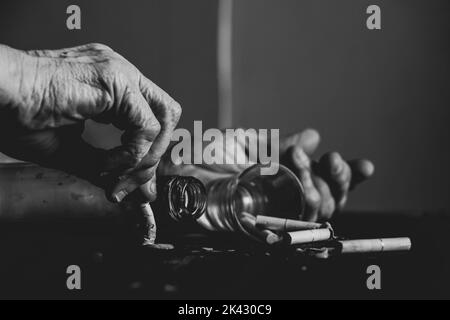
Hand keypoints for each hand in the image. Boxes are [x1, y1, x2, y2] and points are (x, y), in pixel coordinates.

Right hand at [0, 43, 180, 201]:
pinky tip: (105, 162)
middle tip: (130, 181)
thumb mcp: (71, 151)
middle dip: (153, 156)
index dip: (147, 154)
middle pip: (168, 116)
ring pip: (164, 119)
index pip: (152, 118)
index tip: (128, 183)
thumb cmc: (19, 116)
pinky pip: (145, 126)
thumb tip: (136, 191)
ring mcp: (119, 73)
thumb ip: (107, 168)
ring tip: (115, 174)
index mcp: (111, 85)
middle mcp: (120, 74)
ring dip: (145, 157)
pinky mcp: (114, 80)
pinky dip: (131, 154)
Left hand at [160, 128, 373, 221]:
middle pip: (331, 198)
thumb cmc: (205, 156)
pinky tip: (309, 194)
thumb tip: (313, 135)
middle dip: (337, 179)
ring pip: (318, 213)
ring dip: (323, 191)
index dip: (349, 176)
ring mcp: (274, 213)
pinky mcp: (261, 228)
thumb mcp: (247, 143)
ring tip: (310, 172)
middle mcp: (284, 198)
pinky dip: (306, 212)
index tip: (366, 167)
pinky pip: (294, 227)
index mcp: (284, 178)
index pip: (326, 181)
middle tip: (328, 161)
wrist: (175, 174)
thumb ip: (280, 142)